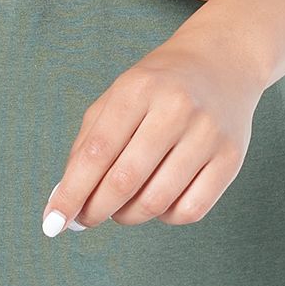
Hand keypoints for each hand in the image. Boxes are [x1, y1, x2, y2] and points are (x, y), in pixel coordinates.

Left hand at [39, 36, 263, 233]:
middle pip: (124, 180)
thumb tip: (65, 201)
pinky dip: (165, 217)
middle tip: (85, 219)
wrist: (222, 62)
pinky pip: (190, 211)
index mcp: (138, 89)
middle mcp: (175, 108)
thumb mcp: (117, 97)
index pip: (96, 152)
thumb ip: (88, 145)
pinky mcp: (232, 158)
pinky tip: (158, 201)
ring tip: (121, 207)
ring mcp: (207, 133)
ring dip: (128, 216)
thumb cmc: (158, 87)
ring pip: (156, 202)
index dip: (71, 192)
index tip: (52, 223)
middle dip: (96, 210)